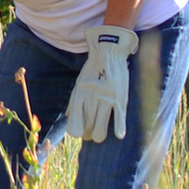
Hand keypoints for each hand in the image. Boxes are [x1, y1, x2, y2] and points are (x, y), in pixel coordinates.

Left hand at [66, 25, 138, 141]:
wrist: (108, 52)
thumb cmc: (93, 70)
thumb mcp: (79, 84)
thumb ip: (74, 102)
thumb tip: (68, 118)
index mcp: (79, 96)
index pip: (74, 124)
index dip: (76, 132)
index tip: (80, 133)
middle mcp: (90, 99)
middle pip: (87, 127)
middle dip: (88, 135)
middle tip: (90, 135)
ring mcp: (105, 99)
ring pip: (100, 128)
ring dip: (99, 135)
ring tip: (99, 136)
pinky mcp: (120, 98)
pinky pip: (118, 118)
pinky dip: (119, 128)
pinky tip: (119, 135)